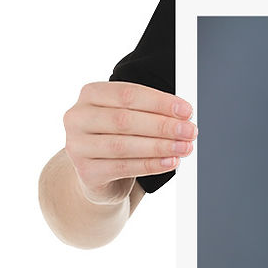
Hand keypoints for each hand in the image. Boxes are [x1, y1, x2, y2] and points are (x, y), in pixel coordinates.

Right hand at [63, 81, 196, 203]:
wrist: (97, 173)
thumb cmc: (118, 137)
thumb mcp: (130, 117)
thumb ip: (150, 112)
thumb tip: (183, 116)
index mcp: (91, 95)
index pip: (128, 94)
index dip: (160, 102)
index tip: (186, 110)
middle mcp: (78, 118)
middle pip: (124, 120)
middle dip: (163, 126)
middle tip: (189, 131)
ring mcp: (77, 146)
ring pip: (123, 145)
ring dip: (160, 146)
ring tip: (184, 147)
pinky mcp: (86, 171)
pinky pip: (123, 167)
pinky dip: (151, 165)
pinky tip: (170, 162)